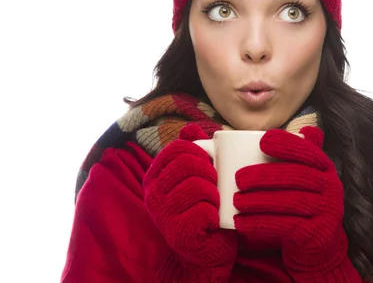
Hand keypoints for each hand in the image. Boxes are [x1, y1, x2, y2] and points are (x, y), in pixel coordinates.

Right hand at [144, 124, 236, 280]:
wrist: (206, 250)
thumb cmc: (204, 207)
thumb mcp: (198, 176)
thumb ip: (193, 151)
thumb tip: (190, 128)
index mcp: (156, 175)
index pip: (179, 147)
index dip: (201, 152)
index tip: (209, 166)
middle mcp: (153, 194)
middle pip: (188, 163)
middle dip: (210, 171)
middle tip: (214, 185)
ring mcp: (163, 215)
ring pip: (198, 186)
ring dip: (214, 193)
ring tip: (214, 204)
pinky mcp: (178, 233)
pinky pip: (204, 211)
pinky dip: (215, 214)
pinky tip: (212, 221)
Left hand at [233, 127, 347, 274]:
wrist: (317, 245)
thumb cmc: (302, 204)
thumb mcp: (303, 178)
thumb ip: (297, 155)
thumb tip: (291, 131)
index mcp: (326, 168)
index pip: (308, 152)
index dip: (286, 144)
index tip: (262, 142)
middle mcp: (332, 187)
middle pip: (296, 176)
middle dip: (264, 175)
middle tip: (238, 178)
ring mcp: (327, 211)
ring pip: (290, 201)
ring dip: (259, 201)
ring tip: (236, 201)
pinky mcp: (317, 233)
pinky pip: (287, 226)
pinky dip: (261, 223)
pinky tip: (241, 222)